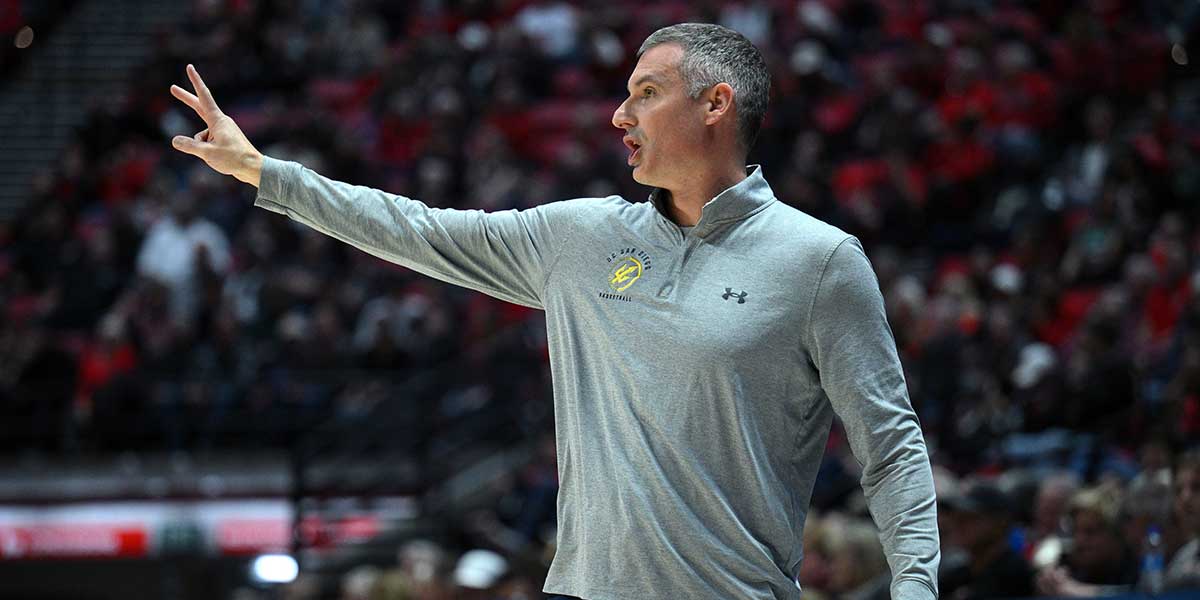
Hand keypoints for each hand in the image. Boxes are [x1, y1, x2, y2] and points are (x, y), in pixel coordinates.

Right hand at [170, 64, 263, 186]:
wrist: (252, 167)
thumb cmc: (233, 158)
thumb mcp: (207, 153)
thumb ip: (189, 146)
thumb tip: (174, 140)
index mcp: (217, 119)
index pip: (203, 96)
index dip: (195, 81)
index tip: (190, 67)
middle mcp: (220, 121)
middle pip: (199, 107)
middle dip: (186, 99)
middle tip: (172, 88)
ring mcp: (222, 129)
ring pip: (201, 135)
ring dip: (200, 146)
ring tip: (216, 155)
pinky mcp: (224, 138)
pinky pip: (207, 141)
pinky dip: (207, 150)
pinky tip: (219, 157)